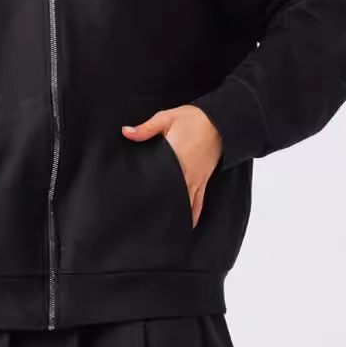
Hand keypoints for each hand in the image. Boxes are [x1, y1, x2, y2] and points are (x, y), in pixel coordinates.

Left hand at [122, 104, 222, 227]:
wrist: (219, 121)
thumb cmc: (193, 119)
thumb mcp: (166, 118)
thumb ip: (146, 128)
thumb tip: (126, 132)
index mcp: (175, 159)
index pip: (158, 180)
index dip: (147, 192)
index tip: (136, 202)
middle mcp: (186, 174)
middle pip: (170, 196)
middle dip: (159, 207)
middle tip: (146, 220)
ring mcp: (196, 179)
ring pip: (185, 204)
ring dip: (176, 214)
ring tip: (164, 228)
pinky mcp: (204, 180)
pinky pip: (199, 202)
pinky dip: (194, 214)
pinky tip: (188, 225)